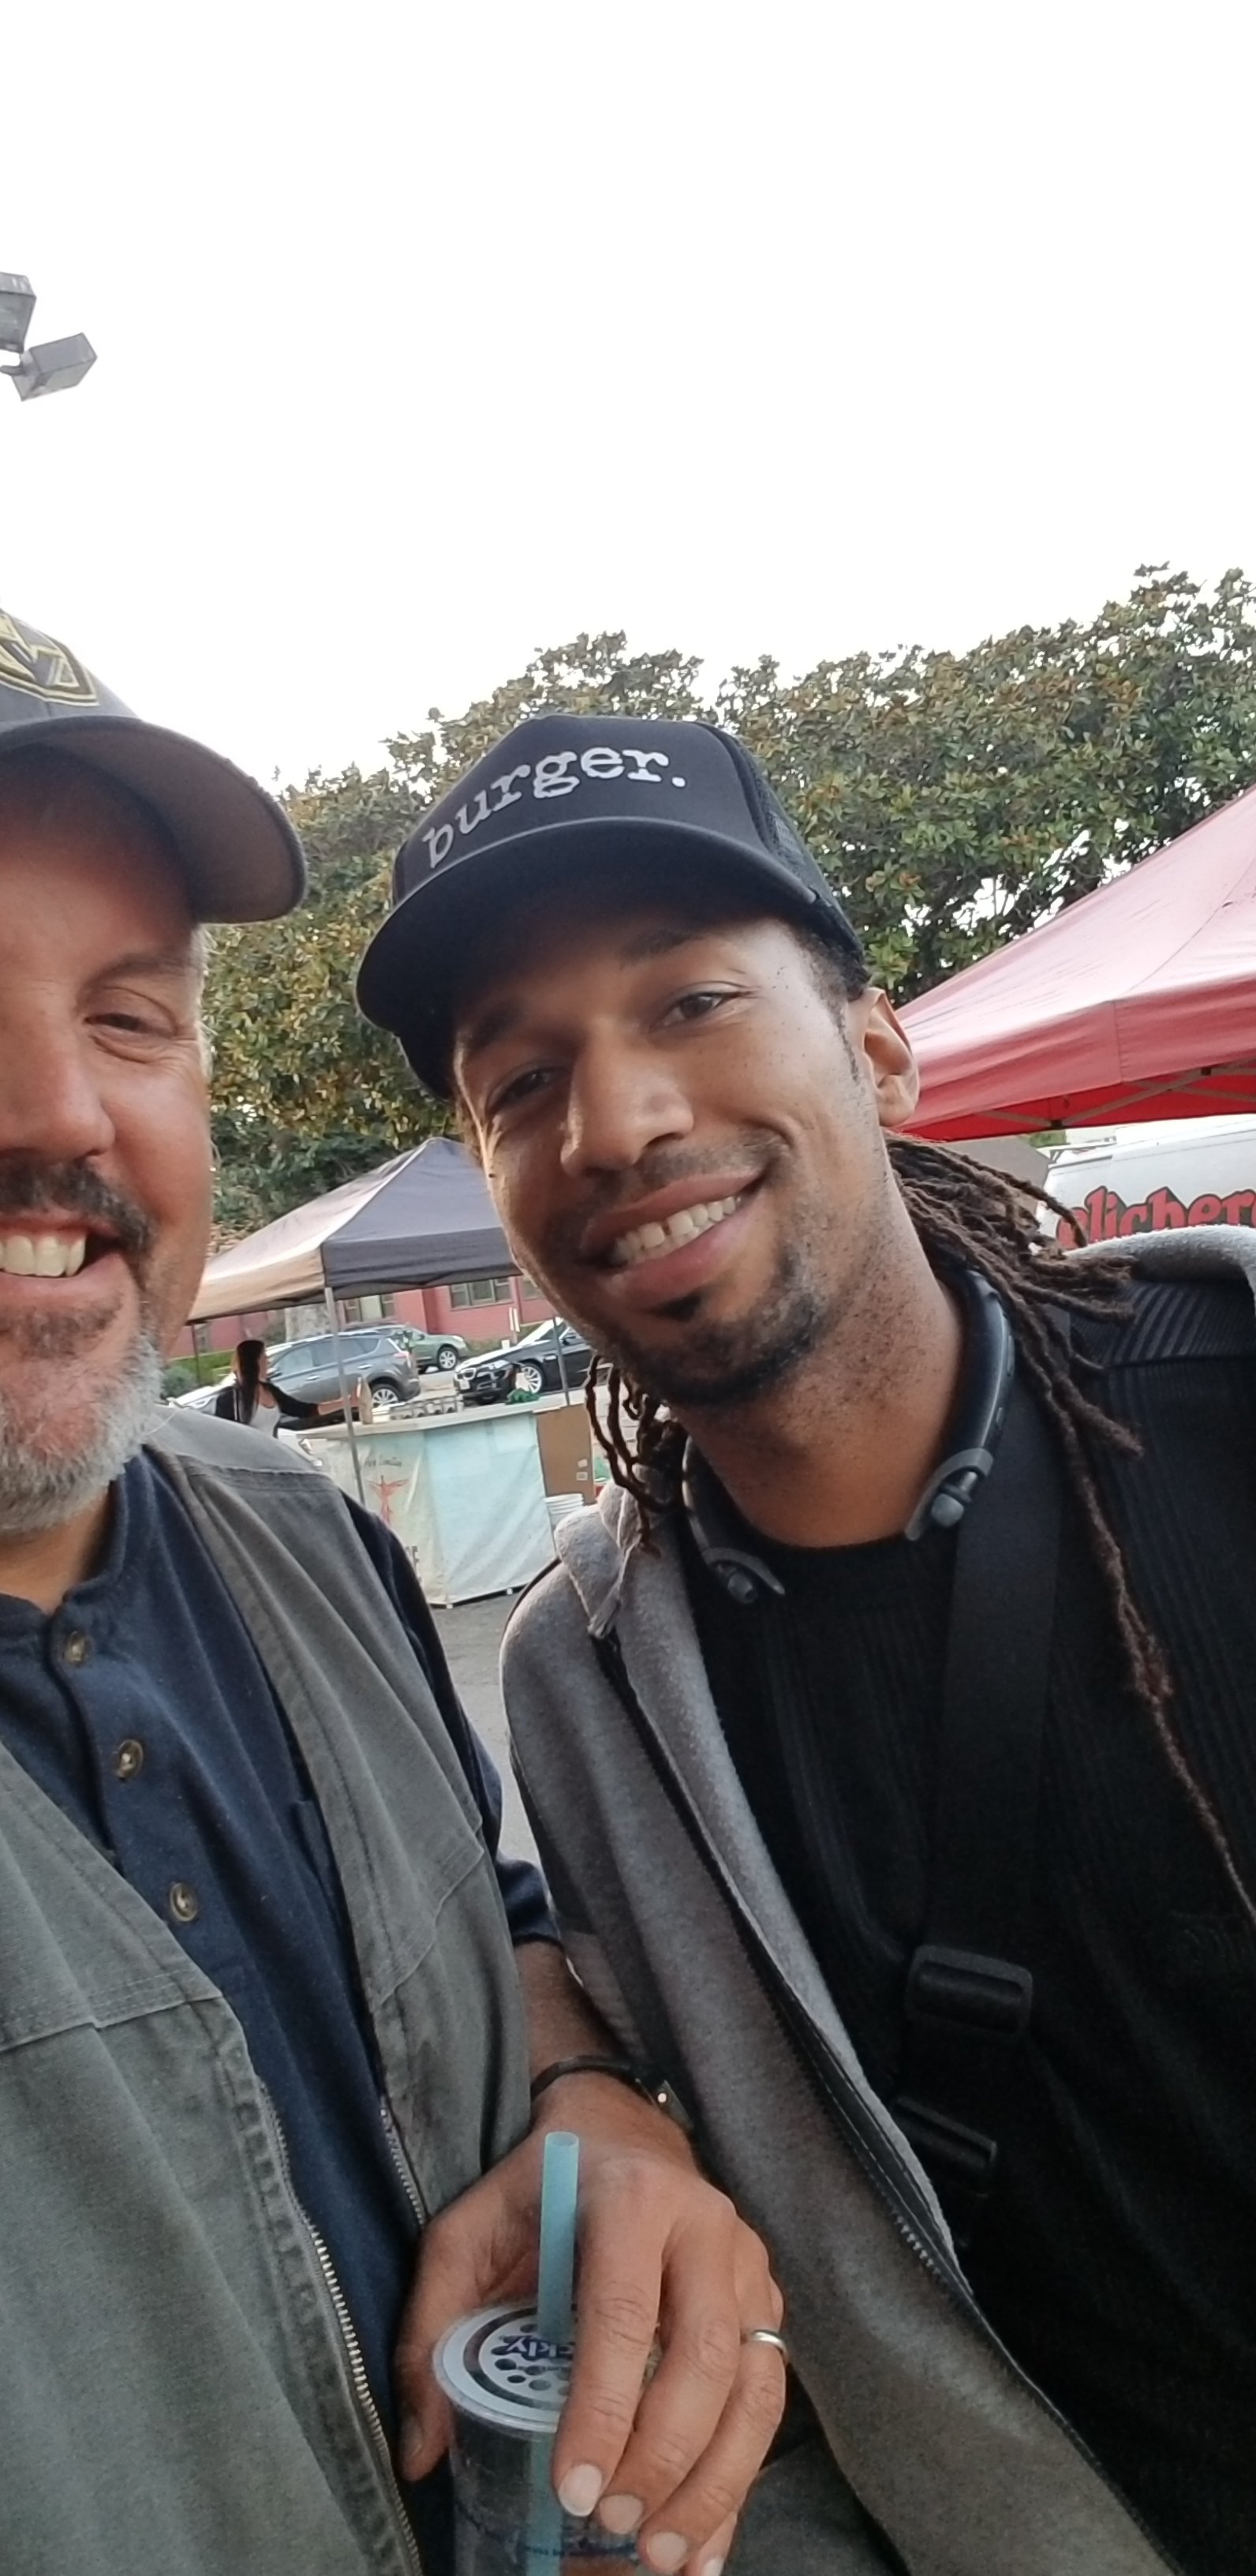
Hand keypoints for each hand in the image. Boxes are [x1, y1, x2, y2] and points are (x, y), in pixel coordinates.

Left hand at [396, 2076, 785, 2575]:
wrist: (617, 2129)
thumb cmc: (535, 2191)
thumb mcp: (465, 2235)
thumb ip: (431, 2330)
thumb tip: (421, 2452)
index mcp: (629, 2198)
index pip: (623, 2314)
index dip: (603, 2408)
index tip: (573, 2489)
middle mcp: (704, 2226)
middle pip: (704, 2355)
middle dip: (665, 2456)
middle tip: (615, 2525)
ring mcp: (747, 2264)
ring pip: (753, 2384)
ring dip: (715, 2481)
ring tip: (664, 2556)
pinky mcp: (766, 2301)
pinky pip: (767, 2396)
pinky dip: (741, 2477)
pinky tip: (709, 2542)